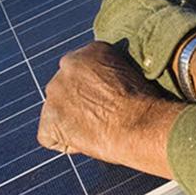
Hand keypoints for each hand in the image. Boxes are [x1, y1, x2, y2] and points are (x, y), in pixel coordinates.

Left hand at [37, 41, 183, 178]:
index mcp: (90, 51)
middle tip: (103, 118)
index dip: (96, 92)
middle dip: (79, 103)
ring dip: (71, 122)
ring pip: (57, 111)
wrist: (141, 125)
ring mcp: (55, 92)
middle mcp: (67, 65)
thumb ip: (111, 76)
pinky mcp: (49, 120)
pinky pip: (50, 136)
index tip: (111, 102)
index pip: (83, 73)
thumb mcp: (133, 75)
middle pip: (66, 89)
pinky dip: (66, 143)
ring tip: (98, 132)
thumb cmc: (146, 106)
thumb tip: (107, 90)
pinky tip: (88, 143)